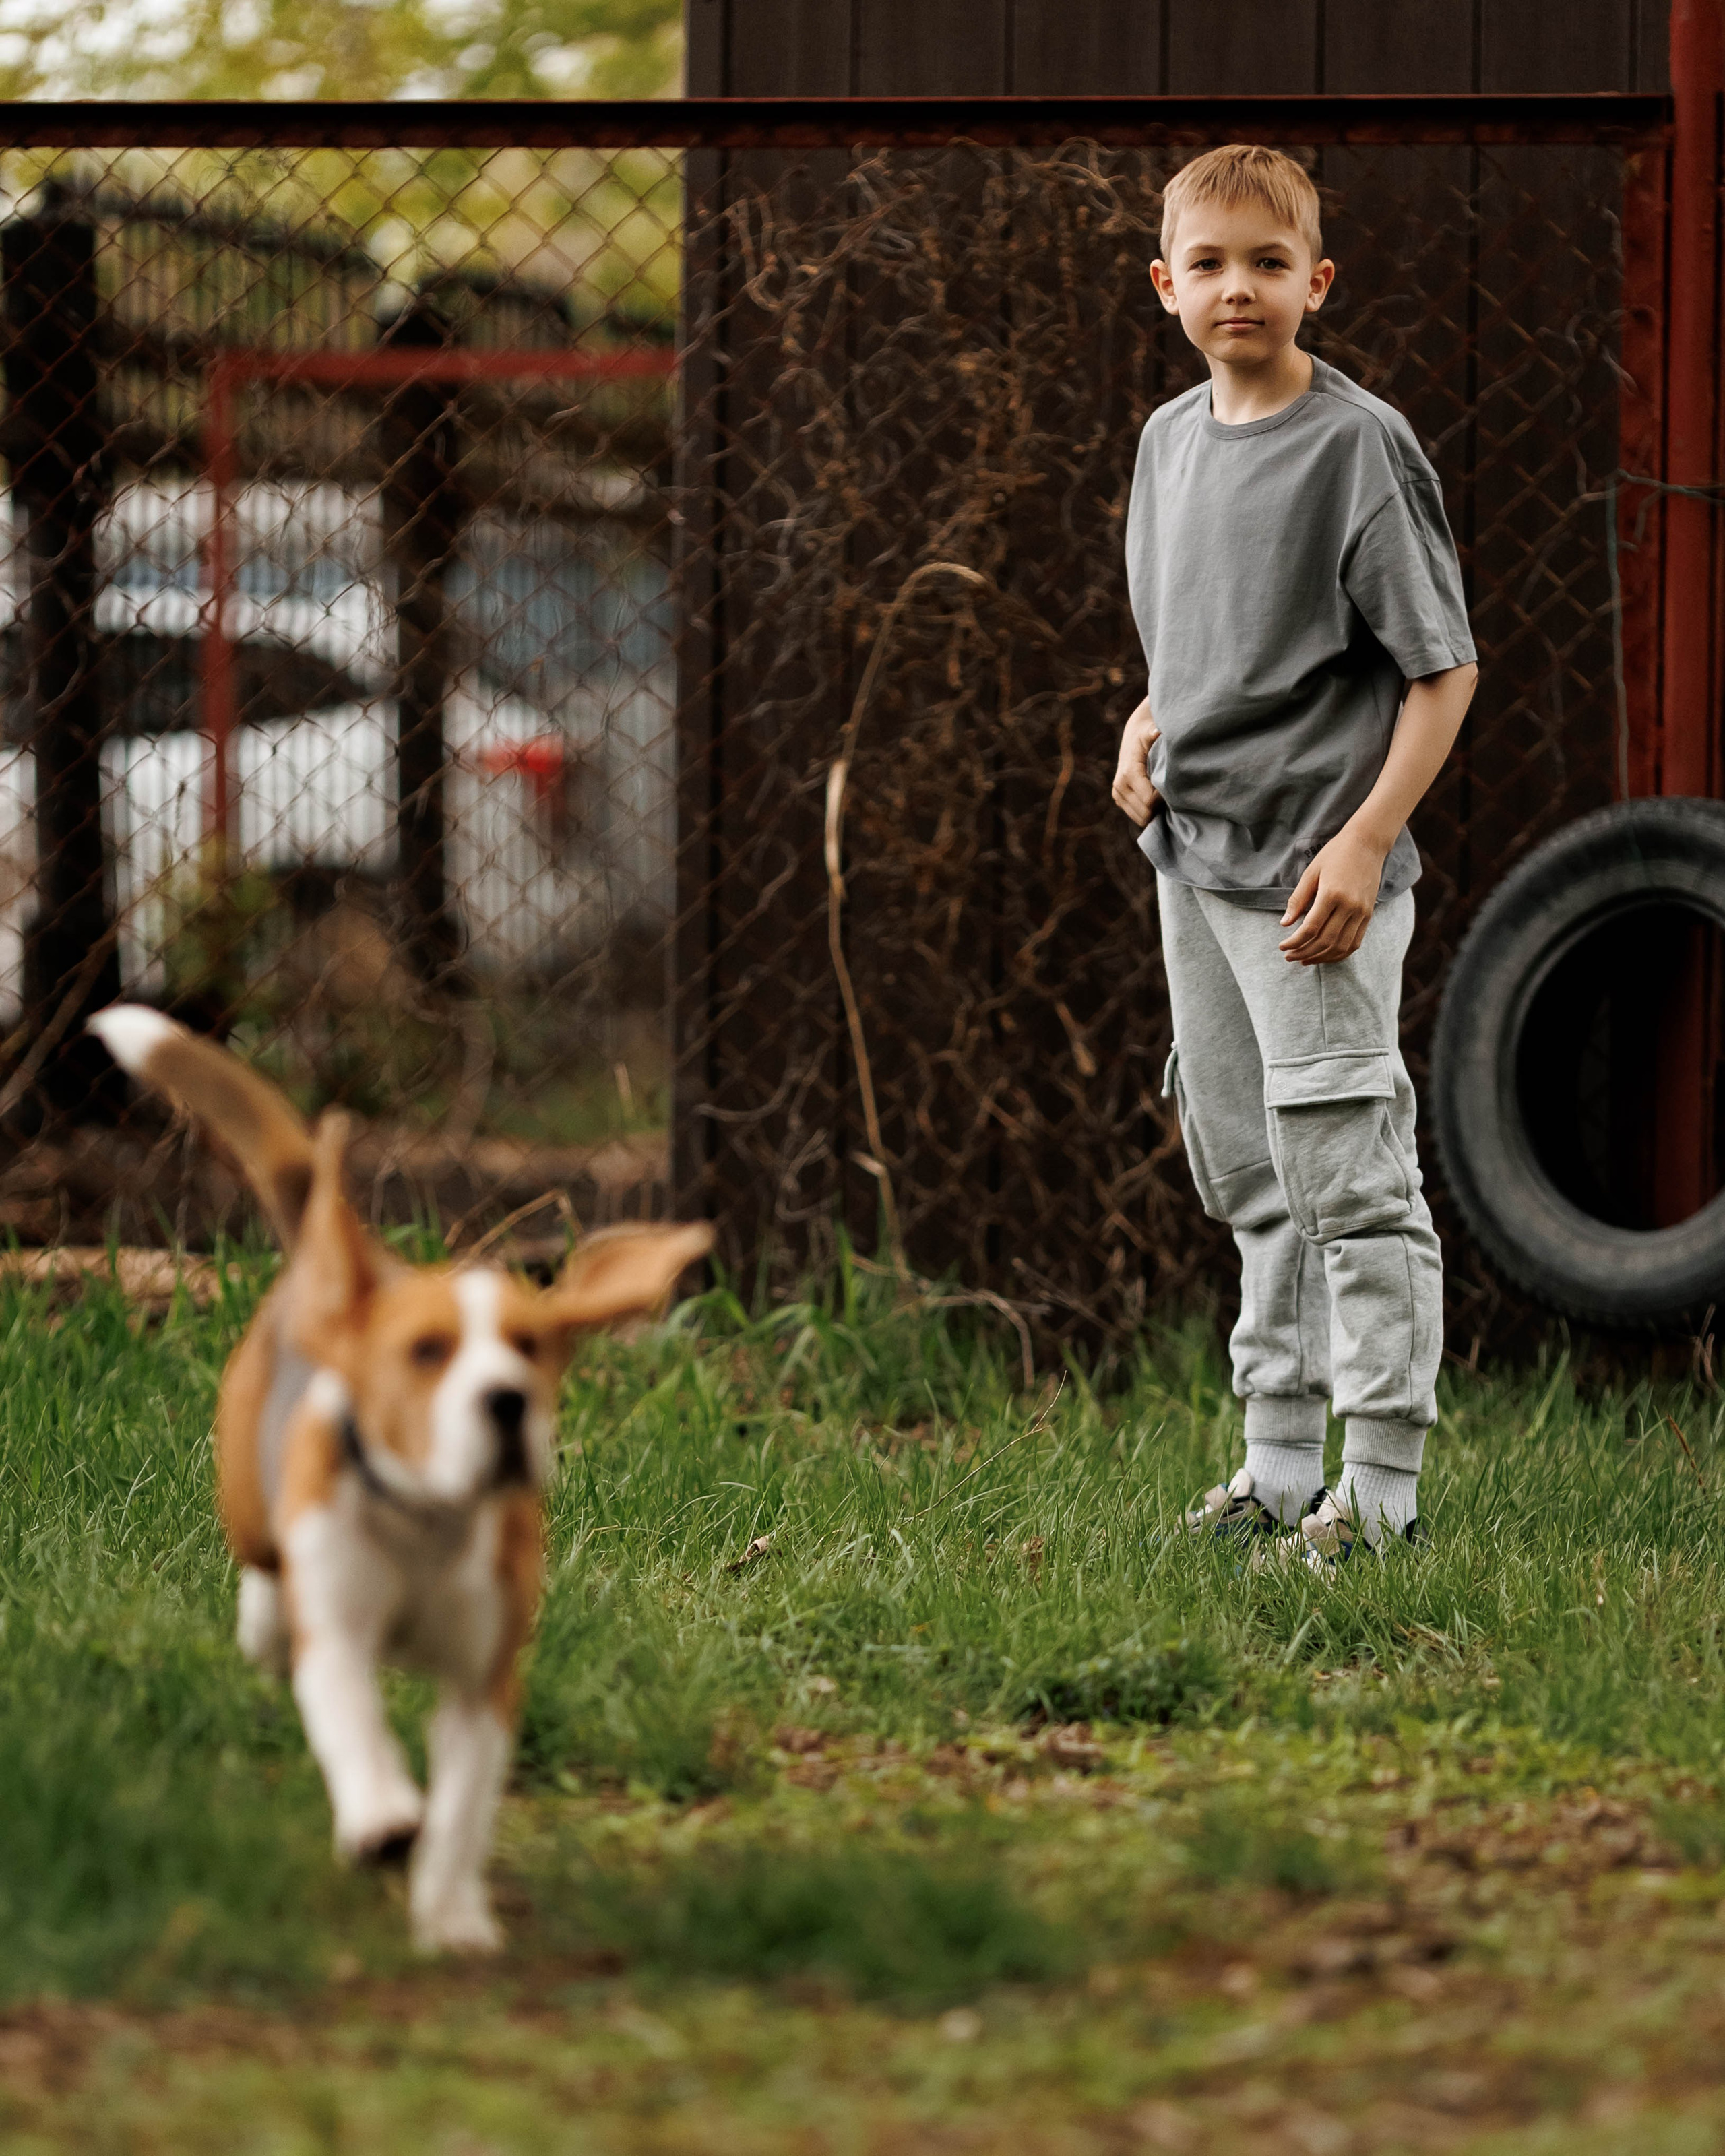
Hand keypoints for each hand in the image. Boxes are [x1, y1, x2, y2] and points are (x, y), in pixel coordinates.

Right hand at [1111, 699, 1160, 825]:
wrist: (1133, 735)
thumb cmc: (1146, 734)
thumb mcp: (1149, 731)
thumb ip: (1153, 733)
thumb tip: (1156, 732)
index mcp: (1128, 774)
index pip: (1149, 801)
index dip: (1165, 798)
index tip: (1175, 787)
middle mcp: (1119, 786)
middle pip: (1144, 813)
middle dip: (1160, 807)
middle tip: (1172, 794)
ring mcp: (1117, 794)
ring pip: (1140, 817)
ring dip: (1154, 811)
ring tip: (1164, 796)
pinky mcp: (1119, 799)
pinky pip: (1137, 815)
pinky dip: (1148, 811)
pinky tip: (1156, 799)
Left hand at [1278, 823, 1389, 965]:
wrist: (1367, 844)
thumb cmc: (1335, 854)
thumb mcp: (1311, 873)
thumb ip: (1298, 899)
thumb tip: (1284, 924)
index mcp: (1332, 894)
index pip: (1310, 928)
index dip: (1294, 942)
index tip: (1282, 946)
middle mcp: (1349, 906)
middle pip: (1325, 941)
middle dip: (1304, 952)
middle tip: (1288, 956)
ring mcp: (1362, 912)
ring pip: (1340, 946)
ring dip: (1320, 958)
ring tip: (1304, 959)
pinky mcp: (1369, 915)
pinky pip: (1354, 943)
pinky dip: (1339, 954)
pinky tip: (1325, 956)